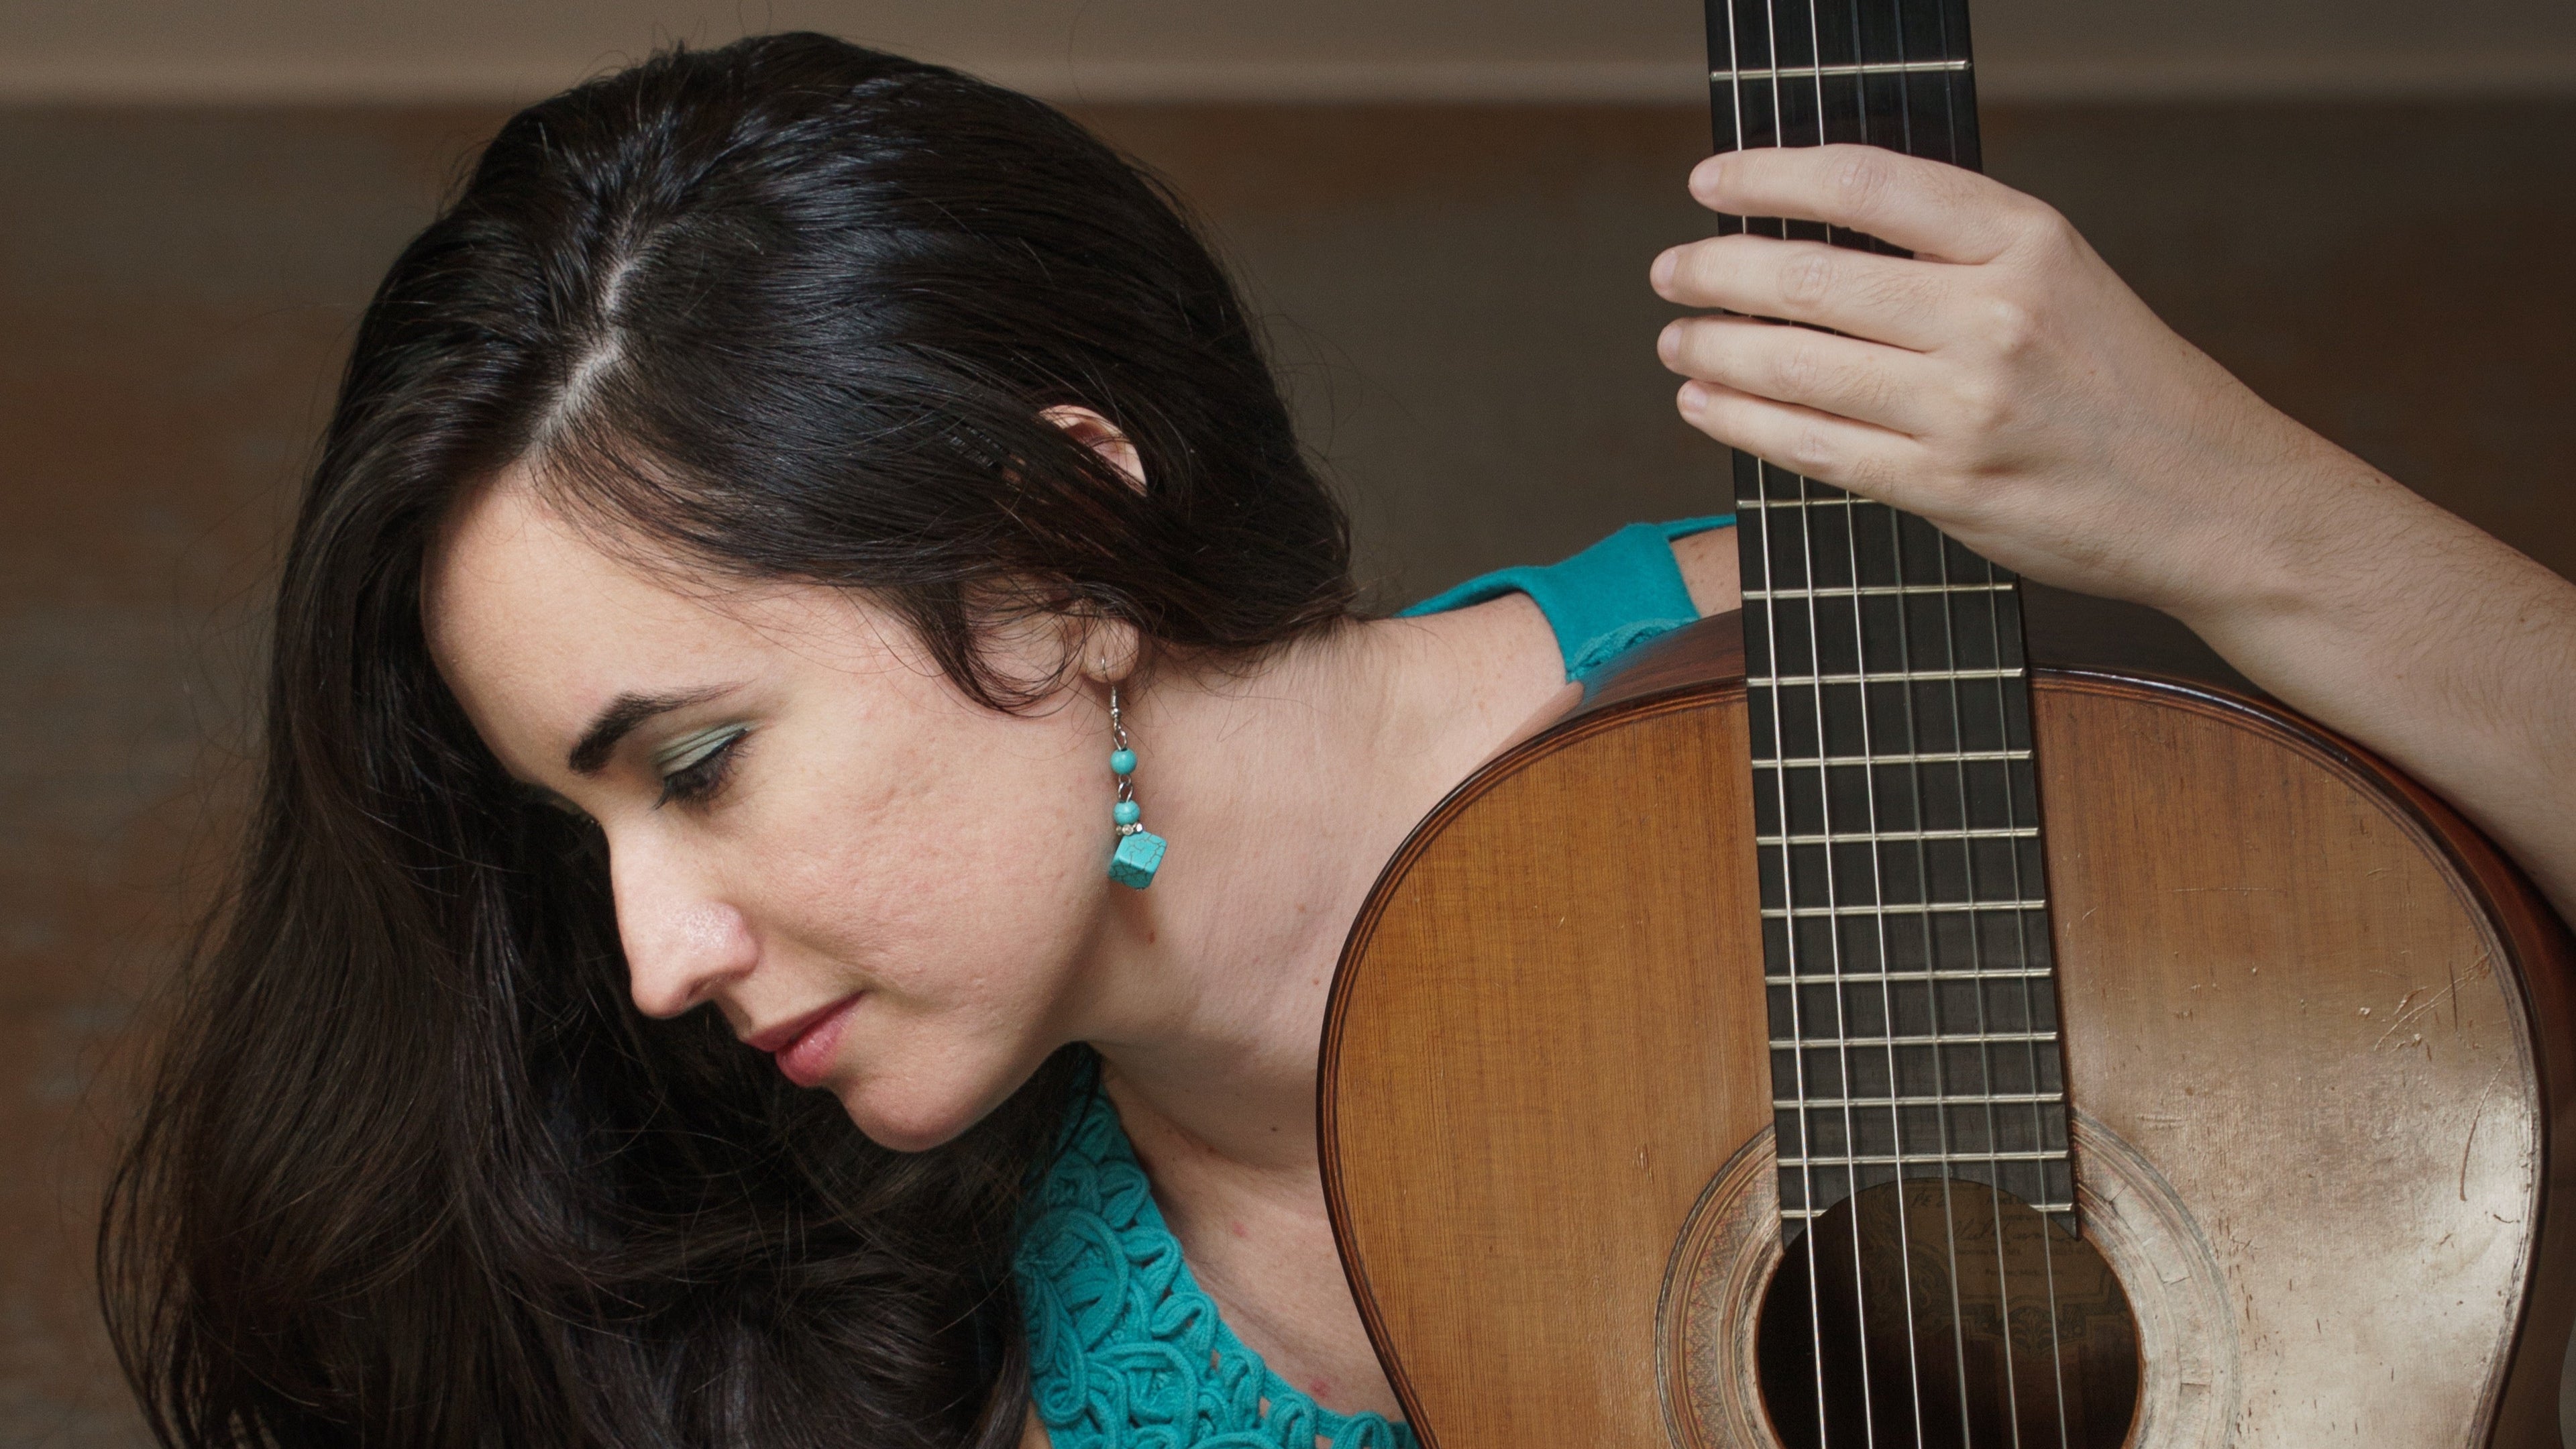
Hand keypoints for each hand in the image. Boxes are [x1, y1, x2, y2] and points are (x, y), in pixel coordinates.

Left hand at [1649, 145, 2575, 924]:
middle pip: (1812, 277)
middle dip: (1717, 271)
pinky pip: (1815, 448)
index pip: (1868, 183)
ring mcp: (1966, 407)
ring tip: (1677, 342)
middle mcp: (1994, 315)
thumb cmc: (2124, 384)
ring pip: (1797, 367)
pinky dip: (1744, 424)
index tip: (1711, 182)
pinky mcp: (1946, 487)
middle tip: (1671, 270)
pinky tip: (1708, 406)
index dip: (1771, 176)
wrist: (2209, 497)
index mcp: (2026, 240)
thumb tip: (1813, 234)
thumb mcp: (2061, 276)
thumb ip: (1955, 251)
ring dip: (1714, 351)